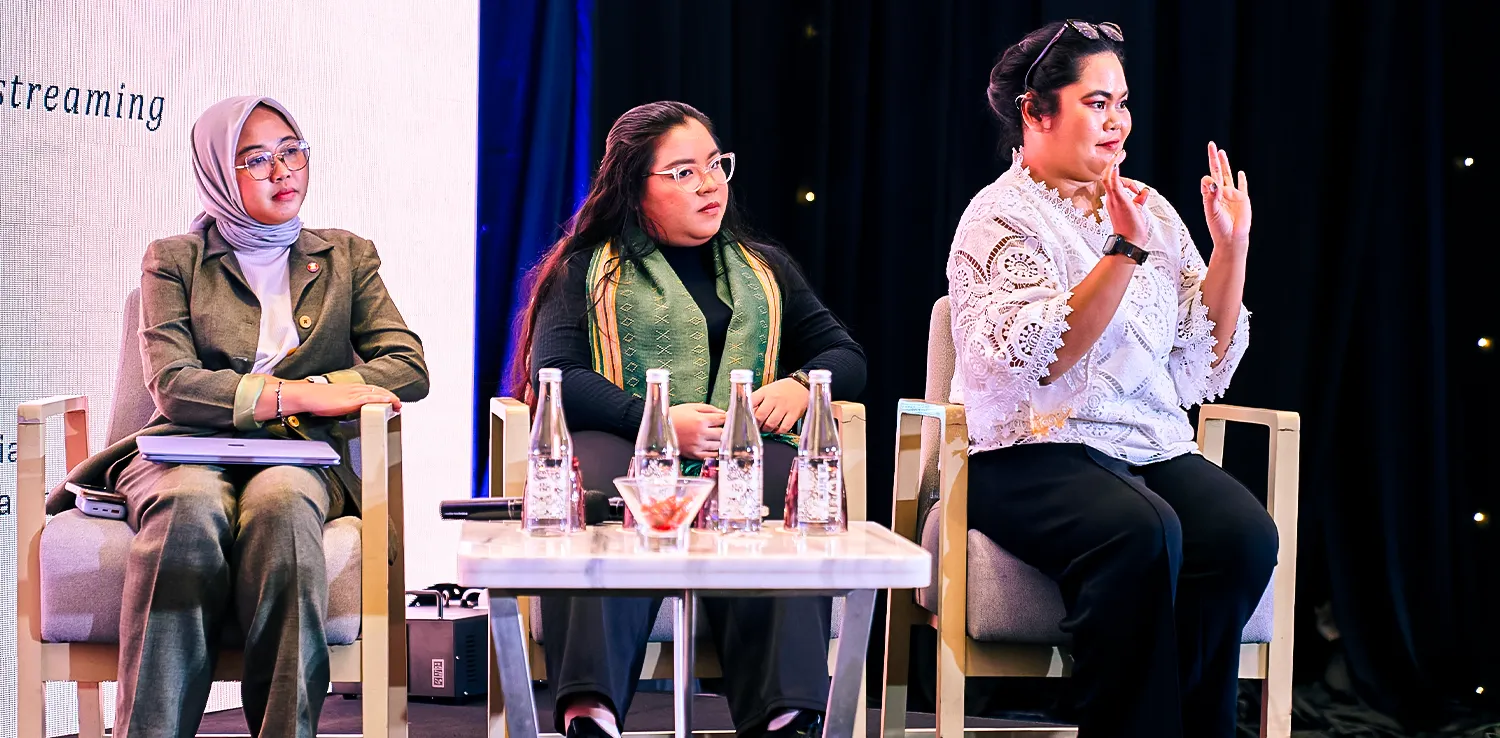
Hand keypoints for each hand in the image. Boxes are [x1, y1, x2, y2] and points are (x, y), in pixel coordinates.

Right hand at [281, 381, 400, 416]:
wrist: (308, 395)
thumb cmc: (318, 400)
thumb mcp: (336, 400)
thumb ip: (346, 404)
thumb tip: (351, 410)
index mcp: (351, 388)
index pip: (372, 389)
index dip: (384, 394)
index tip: (391, 400)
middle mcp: (355, 388)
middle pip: (378, 390)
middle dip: (390, 397)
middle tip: (399, 405)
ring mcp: (354, 393)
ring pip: (377, 393)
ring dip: (389, 399)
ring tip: (398, 406)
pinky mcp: (351, 400)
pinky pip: (370, 398)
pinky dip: (381, 399)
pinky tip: (389, 401)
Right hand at [669, 403, 725, 459]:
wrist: (658, 429)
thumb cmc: (674, 416)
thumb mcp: (690, 407)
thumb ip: (708, 408)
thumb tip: (723, 413)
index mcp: (700, 420)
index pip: (722, 419)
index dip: (726, 417)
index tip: (727, 417)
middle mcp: (701, 434)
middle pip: (723, 433)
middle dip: (724, 429)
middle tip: (722, 427)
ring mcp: (698, 446)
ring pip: (719, 445)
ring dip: (720, 440)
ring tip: (715, 435)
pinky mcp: (694, 454)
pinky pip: (711, 455)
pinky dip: (714, 451)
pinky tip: (712, 445)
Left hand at [751, 378, 809, 433]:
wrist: (801, 385)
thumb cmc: (782, 389)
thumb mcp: (767, 389)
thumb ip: (757, 399)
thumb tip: (746, 411)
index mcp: (765, 392)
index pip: (751, 402)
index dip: (746, 412)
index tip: (745, 417)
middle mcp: (774, 399)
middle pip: (760, 416)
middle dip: (756, 424)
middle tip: (756, 426)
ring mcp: (784, 407)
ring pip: (770, 424)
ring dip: (766, 429)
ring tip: (765, 428)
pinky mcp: (794, 414)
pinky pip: (783, 428)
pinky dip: (778, 431)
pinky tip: (776, 429)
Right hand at [1103, 149, 1150, 244]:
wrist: (1129, 241)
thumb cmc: (1132, 229)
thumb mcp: (1137, 210)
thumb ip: (1139, 200)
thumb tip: (1145, 192)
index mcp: (1114, 200)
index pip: (1117, 183)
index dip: (1129, 182)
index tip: (1138, 189)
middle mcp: (1111, 198)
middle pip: (1109, 177)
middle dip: (1114, 164)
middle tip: (1121, 153)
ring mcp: (1113, 198)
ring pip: (1107, 177)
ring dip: (1113, 164)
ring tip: (1120, 154)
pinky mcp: (1117, 199)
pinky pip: (1111, 181)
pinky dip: (1113, 170)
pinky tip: (1116, 162)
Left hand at [1201, 141, 1250, 248]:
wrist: (1232, 239)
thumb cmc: (1219, 228)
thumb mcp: (1212, 211)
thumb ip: (1211, 196)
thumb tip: (1211, 180)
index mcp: (1211, 196)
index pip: (1208, 180)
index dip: (1209, 179)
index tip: (1211, 182)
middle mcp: (1220, 193)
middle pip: (1217, 172)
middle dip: (1214, 159)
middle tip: (1212, 145)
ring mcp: (1232, 195)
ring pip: (1228, 176)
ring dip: (1225, 164)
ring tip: (1221, 152)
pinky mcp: (1243, 199)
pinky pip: (1242, 187)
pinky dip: (1241, 180)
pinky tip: (1240, 172)